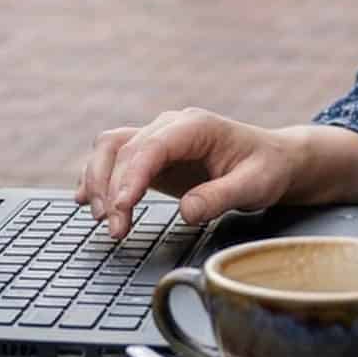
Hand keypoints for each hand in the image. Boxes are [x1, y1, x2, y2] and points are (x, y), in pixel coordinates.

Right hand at [76, 108, 300, 239]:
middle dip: (111, 190)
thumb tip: (186, 212)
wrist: (273, 160)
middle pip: (123, 148)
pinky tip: (84, 198)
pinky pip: (115, 157)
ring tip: (101, 219)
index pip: (151, 147)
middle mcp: (171, 126)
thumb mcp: (254, 186)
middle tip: (115, 230)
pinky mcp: (153, 155)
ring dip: (98, 181)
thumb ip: (219, 198)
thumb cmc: (266, 169)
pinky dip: (96, 176)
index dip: (130, 177)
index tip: (120, 209)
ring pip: (111, 148)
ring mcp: (159, 138)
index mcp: (196, 127)